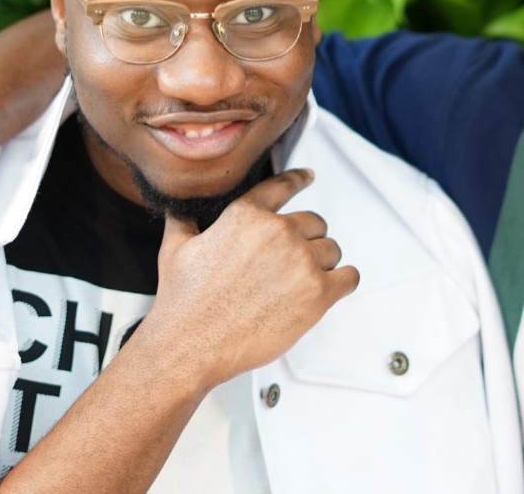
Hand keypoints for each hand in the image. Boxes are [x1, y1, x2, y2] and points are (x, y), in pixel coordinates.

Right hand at [139, 168, 359, 389]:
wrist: (190, 346)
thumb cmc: (183, 302)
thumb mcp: (174, 250)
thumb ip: (182, 222)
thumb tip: (176, 211)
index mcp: (246, 215)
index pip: (283, 186)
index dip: (299, 180)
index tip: (308, 177)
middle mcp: (278, 232)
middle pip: (314, 223)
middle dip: (306, 240)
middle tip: (290, 264)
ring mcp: (300, 261)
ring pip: (332, 250)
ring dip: (322, 264)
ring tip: (299, 284)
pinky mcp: (317, 293)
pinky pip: (349, 277)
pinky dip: (343, 282)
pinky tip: (332, 288)